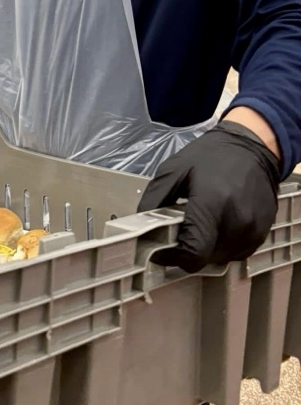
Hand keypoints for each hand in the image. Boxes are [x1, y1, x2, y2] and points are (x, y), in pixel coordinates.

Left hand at [137, 122, 280, 271]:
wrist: (251, 146)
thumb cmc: (209, 156)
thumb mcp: (173, 169)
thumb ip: (154, 200)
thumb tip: (141, 228)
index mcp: (212, 204)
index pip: (194, 252)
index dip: (174, 257)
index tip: (163, 250)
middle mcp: (237, 222)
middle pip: (206, 258)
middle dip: (189, 250)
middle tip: (179, 232)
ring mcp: (254, 230)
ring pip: (222, 258)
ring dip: (207, 249)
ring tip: (200, 225)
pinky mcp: (263, 233)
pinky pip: (238, 252)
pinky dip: (224, 246)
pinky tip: (217, 225)